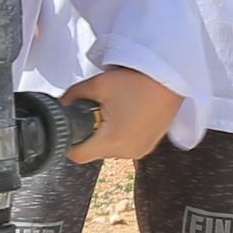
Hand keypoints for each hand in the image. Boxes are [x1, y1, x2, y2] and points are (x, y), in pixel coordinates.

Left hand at [61, 66, 180, 163]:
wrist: (172, 78)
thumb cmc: (140, 80)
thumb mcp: (97, 84)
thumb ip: (72, 97)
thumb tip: (60, 105)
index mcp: (113, 141)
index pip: (77, 155)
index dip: (69, 140)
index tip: (71, 126)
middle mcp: (127, 152)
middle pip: (93, 151)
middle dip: (89, 132)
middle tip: (96, 109)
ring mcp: (140, 151)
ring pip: (108, 149)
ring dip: (105, 133)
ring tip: (115, 109)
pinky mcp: (148, 146)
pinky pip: (124, 145)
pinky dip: (119, 133)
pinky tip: (126, 114)